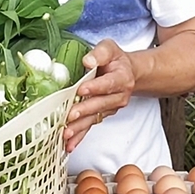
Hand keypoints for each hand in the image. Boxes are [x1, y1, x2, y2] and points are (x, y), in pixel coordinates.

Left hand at [63, 38, 134, 152]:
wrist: (128, 73)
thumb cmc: (116, 60)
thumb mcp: (110, 48)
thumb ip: (100, 53)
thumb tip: (87, 61)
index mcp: (122, 78)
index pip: (109, 83)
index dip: (96, 87)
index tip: (82, 89)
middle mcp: (119, 96)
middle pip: (100, 104)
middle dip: (84, 111)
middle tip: (70, 116)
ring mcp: (111, 108)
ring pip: (94, 118)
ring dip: (80, 127)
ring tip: (66, 134)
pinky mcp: (102, 114)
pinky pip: (91, 126)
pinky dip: (80, 136)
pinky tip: (70, 145)